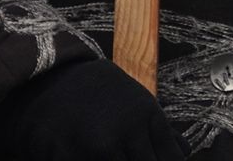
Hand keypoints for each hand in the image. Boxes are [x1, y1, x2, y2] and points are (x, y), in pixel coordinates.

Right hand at [0, 59, 185, 159]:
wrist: (49, 80)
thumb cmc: (100, 95)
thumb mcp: (137, 103)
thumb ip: (160, 131)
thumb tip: (183, 154)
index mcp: (147, 117)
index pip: (171, 158)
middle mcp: (125, 133)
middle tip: (130, 157)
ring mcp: (95, 147)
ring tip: (114, 157)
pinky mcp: (65, 157)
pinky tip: (89, 158)